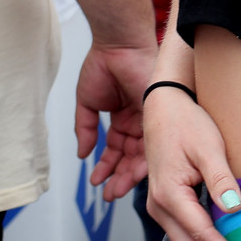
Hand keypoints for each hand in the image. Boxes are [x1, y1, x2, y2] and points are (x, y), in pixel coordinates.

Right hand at [78, 39, 156, 199]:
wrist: (118, 45)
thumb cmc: (103, 66)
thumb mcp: (87, 103)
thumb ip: (84, 129)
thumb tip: (82, 154)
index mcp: (122, 118)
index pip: (116, 150)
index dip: (107, 167)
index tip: (97, 183)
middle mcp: (138, 121)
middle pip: (130, 157)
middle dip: (118, 177)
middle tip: (109, 195)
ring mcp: (149, 119)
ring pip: (141, 154)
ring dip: (127, 174)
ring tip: (115, 191)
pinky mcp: (158, 115)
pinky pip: (151, 142)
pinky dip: (139, 159)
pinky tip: (126, 172)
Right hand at [145, 83, 240, 240]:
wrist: (163, 108)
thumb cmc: (186, 123)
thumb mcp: (208, 147)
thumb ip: (221, 179)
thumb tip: (235, 208)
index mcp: (170, 196)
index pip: (203, 235)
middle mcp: (161, 208)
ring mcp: (162, 209)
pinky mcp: (168, 206)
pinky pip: (184, 238)